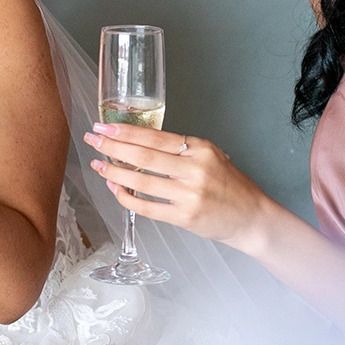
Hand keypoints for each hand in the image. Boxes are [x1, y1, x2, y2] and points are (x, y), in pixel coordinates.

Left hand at [82, 123, 272, 253]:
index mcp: (200, 149)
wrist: (251, 217)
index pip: (155, 137)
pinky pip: (147, 207)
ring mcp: (188, 195)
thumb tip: (140, 143)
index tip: (105, 127)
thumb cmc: (230, 185)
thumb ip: (181, 151)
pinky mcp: (184, 217)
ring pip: (141, 182)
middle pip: (143, 156)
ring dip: (114, 173)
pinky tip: (115, 190)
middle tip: (93, 140)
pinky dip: (127, 198)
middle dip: (112, 147)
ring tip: (99, 166)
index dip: (126, 131)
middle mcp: (194, 170)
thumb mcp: (211, 156)